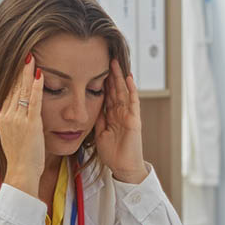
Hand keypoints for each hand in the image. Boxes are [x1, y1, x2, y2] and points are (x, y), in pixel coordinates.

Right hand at [0, 53, 44, 196]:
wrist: (21, 173)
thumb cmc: (20, 159)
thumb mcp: (11, 137)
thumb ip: (12, 122)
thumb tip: (14, 113)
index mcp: (1, 119)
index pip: (8, 92)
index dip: (13, 77)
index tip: (17, 64)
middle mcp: (7, 117)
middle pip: (13, 88)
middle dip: (19, 70)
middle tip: (25, 52)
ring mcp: (18, 120)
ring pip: (22, 92)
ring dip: (27, 73)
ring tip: (31, 57)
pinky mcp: (30, 125)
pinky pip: (34, 102)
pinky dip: (37, 87)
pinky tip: (40, 75)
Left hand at [95, 59, 147, 183]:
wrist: (123, 168)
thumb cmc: (113, 153)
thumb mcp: (99, 133)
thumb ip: (97, 119)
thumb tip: (90, 106)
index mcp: (111, 115)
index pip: (106, 94)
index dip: (101, 81)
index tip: (94, 67)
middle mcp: (120, 112)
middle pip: (114, 89)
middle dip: (110, 74)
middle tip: (106, 57)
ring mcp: (128, 115)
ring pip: (123, 91)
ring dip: (120, 77)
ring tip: (116, 62)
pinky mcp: (134, 120)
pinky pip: (133, 102)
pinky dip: (131, 90)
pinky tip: (128, 78)